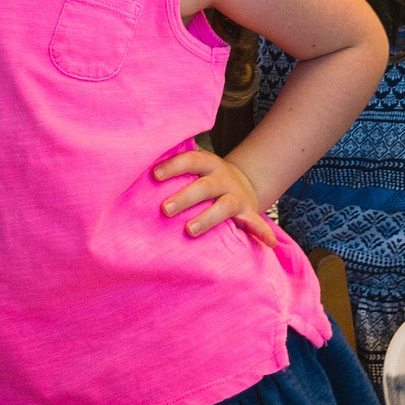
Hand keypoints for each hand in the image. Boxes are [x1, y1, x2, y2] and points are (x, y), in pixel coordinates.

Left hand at [153, 148, 276, 246]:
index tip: (155, 175)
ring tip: (190, 231)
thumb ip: (174, 165)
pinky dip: (263, 232)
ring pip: (224, 207)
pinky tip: (267, 243)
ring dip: (208, 219)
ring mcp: (237, 196)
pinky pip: (257, 223)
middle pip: (204, 186)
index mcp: (208, 164)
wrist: (242, 183)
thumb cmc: (204, 177)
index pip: (191, 160)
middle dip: (185, 197)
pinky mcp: (249, 213)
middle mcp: (223, 178)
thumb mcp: (195, 167)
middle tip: (165, 210)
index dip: (174, 166)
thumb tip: (136, 163)